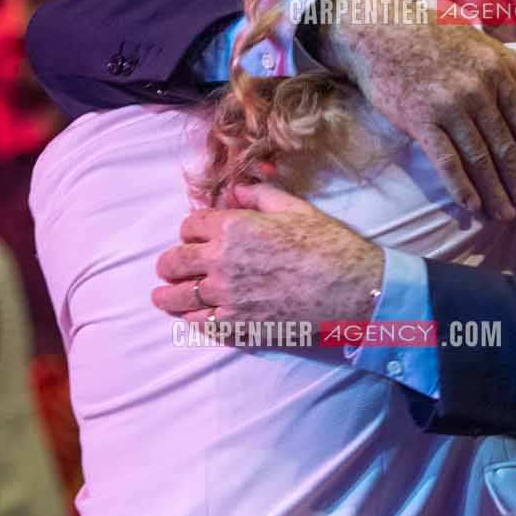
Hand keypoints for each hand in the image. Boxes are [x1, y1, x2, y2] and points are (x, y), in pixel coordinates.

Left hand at [153, 184, 385, 328]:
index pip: (189, 226)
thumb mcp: (294, 208)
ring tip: (164, 297)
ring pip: (178, 297)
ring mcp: (227, 297)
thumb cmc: (327, 244)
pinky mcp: (238, 326)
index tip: (195, 236)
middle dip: (169, 263)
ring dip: (168, 296)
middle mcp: (222, 261)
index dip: (190, 230)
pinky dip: (193, 319)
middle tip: (170, 267)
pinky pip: (201, 325)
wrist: (351, 288)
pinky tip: (194, 317)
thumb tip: (234, 189)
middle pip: (173, 262)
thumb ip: (258, 195)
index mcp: (233, 226)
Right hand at [324, 0, 515, 219]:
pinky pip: (446, 160)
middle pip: (504, 146)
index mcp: (495, 72)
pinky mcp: (420, 120)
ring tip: (503, 214)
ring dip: (494, 192)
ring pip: (479, 158)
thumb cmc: (430, 36)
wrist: (379, 32)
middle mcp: (477, 91)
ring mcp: (449, 107)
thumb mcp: (478, 40)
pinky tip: (472, 205)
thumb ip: (506, 63)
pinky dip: (461, 186)